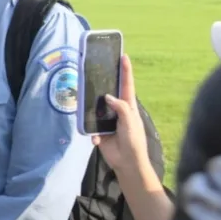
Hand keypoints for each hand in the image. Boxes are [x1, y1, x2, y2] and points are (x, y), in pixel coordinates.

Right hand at [91, 55, 150, 177]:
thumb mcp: (130, 121)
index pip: (127, 85)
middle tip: (96, 73)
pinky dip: (93, 134)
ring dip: (92, 111)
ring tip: (87, 107)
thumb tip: (107, 97)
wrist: (127, 162)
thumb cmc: (133, 141)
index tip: (124, 57)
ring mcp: (107, 121)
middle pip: (109, 94)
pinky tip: (97, 139)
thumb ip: (120, 107)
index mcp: (128, 106)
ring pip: (96, 109)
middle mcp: (117, 111)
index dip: (126, 71)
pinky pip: (91, 128)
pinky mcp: (99, 132)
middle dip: (103, 86)